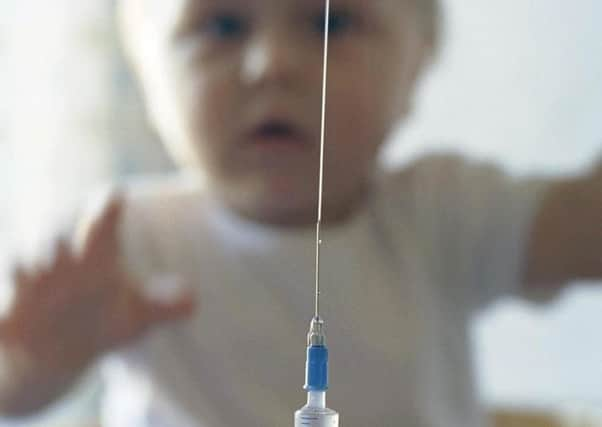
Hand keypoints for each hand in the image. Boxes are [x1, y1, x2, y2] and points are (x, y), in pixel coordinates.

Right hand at [0, 196, 196, 414]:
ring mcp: (30, 282)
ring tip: (28, 269)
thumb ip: (165, 307)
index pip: (103, 223)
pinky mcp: (6, 308)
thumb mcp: (136, 319)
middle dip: (55, 240)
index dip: (107, 208)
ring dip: (21, 266)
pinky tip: (2, 322)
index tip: (115, 195)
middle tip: (62, 244)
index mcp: (95, 256)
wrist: (60, 352)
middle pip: (54, 239)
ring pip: (18, 262)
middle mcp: (61, 262)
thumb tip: (193, 301)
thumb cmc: (102, 322)